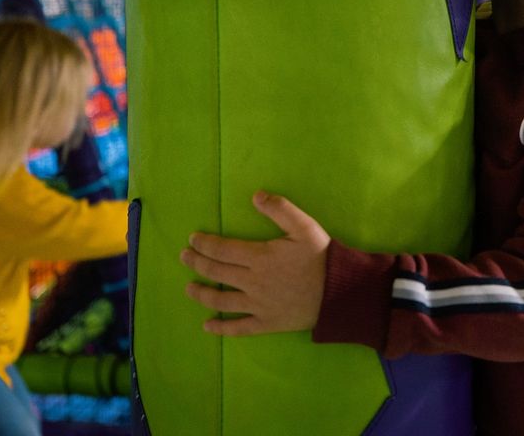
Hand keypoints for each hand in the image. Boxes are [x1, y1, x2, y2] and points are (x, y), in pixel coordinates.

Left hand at [181, 191, 330, 336]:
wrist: (339, 292)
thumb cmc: (321, 257)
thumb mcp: (305, 226)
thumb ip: (281, 209)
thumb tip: (255, 195)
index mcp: (260, 257)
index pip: (222, 250)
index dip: (204, 244)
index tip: (193, 239)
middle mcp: (253, 282)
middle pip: (216, 272)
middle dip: (196, 263)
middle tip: (184, 256)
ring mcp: (258, 305)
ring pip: (221, 300)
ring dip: (201, 294)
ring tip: (189, 288)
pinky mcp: (266, 323)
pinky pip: (239, 328)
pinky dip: (221, 328)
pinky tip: (207, 326)